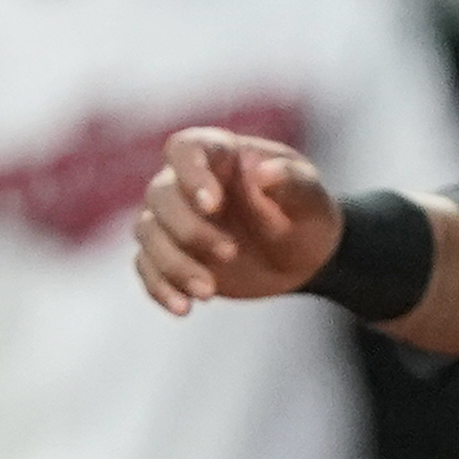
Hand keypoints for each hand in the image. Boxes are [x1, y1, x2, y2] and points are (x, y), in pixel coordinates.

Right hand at [135, 127, 340, 314]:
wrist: (304, 255)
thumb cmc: (305, 213)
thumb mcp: (310, 197)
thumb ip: (292, 182)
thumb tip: (264, 175)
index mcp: (219, 155)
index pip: (185, 150)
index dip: (190, 174)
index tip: (213, 204)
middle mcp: (186, 183)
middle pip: (161, 196)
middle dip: (190, 229)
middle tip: (231, 254)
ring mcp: (174, 220)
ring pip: (148, 233)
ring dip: (174, 264)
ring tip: (209, 292)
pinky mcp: (172, 255)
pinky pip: (147, 267)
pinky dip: (160, 288)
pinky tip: (183, 308)